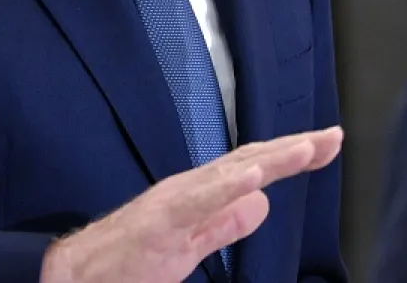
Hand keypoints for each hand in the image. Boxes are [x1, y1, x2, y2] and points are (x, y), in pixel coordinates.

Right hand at [38, 126, 342, 282]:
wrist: (73, 278)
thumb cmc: (126, 265)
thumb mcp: (189, 246)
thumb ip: (224, 225)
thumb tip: (261, 205)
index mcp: (198, 196)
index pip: (252, 169)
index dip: (291, 155)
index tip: (328, 144)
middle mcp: (189, 189)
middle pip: (249, 161)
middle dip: (293, 149)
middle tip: (333, 137)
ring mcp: (173, 201)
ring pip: (229, 173)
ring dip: (269, 160)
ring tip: (306, 149)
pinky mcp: (158, 222)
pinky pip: (196, 202)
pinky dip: (226, 187)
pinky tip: (253, 177)